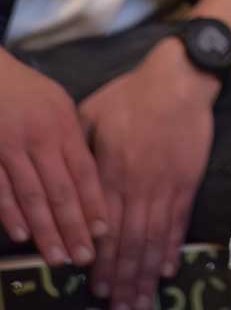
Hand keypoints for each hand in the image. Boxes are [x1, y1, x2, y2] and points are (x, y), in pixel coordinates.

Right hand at [0, 47, 107, 268]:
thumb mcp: (58, 105)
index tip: (103, 231)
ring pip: (32, 195)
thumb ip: (72, 139)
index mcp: (63, 125)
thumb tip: (88, 178)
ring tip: (58, 256)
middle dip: (74, 226)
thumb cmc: (28, 92)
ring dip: (45, 229)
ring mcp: (12, 148)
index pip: (83, 170)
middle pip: (60, 189)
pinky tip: (22, 235)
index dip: (94, 202)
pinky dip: (11, 213)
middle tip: (84, 257)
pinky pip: (1, 189)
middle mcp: (40, 138)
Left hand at [78, 39, 218, 309]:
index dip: (101, 259)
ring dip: (145, 272)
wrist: (181, 78)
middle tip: (119, 305)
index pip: (104, 226)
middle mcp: (138, 183)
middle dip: (123, 276)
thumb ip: (80, 147)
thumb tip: (63, 173)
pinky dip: (172, 248)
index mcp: (111, 169)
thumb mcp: (93, 112)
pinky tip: (166, 270)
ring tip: (140, 299)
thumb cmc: (134, 93)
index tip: (96, 285)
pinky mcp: (187, 180)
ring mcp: (165, 184)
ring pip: (153, 237)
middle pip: (129, 240)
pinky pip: (178, 221)